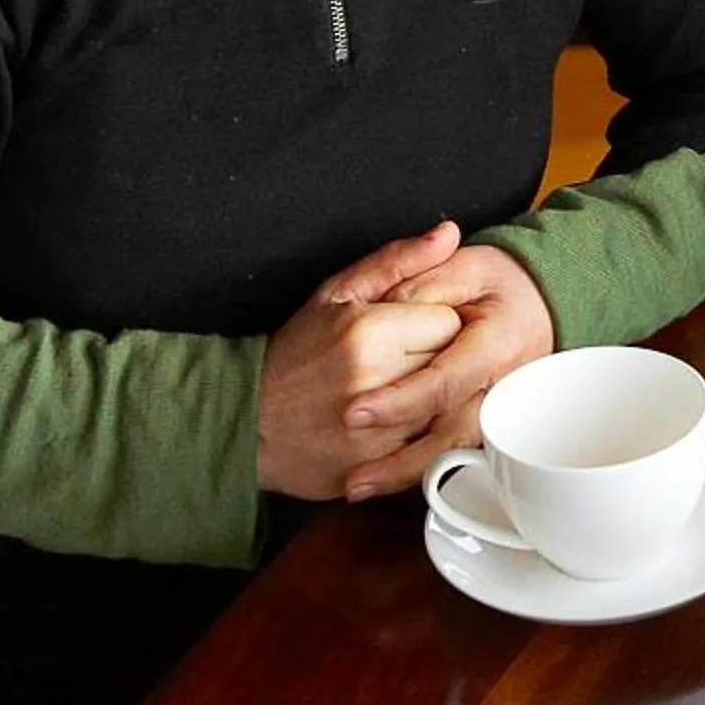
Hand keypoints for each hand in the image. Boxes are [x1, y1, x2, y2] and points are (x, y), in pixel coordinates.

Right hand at [257, 222, 467, 501]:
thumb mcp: (337, 294)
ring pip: (450, 410)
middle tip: (411, 361)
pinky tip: (401, 423)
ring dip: (439, 400)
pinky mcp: (379, 469)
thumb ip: (398, 261)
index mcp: (368, 333)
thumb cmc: (294, 354)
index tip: (419, 330)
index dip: (438, 324)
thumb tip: (448, 234)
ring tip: (405, 390)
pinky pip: (431, 448)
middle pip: (455, 367)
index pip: (450, 322)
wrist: (249, 423)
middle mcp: (377, 385)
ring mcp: (378, 434)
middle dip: (442, 361)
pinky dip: (426, 436)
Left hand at [337, 245, 559, 500]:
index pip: (445, 379)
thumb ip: (419, 280)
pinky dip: (420, 470)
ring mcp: (501, 409)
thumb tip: (385, 306)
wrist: (538, 303)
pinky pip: (455, 453)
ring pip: (455, 452)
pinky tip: (383, 483)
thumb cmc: (497, 284)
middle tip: (352, 474)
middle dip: (401, 458)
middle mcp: (506, 383)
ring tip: (358, 486)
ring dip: (407, 473)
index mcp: (500, 340)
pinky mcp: (489, 423)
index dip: (400, 399)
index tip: (354, 412)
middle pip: (452, 431)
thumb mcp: (461, 265)